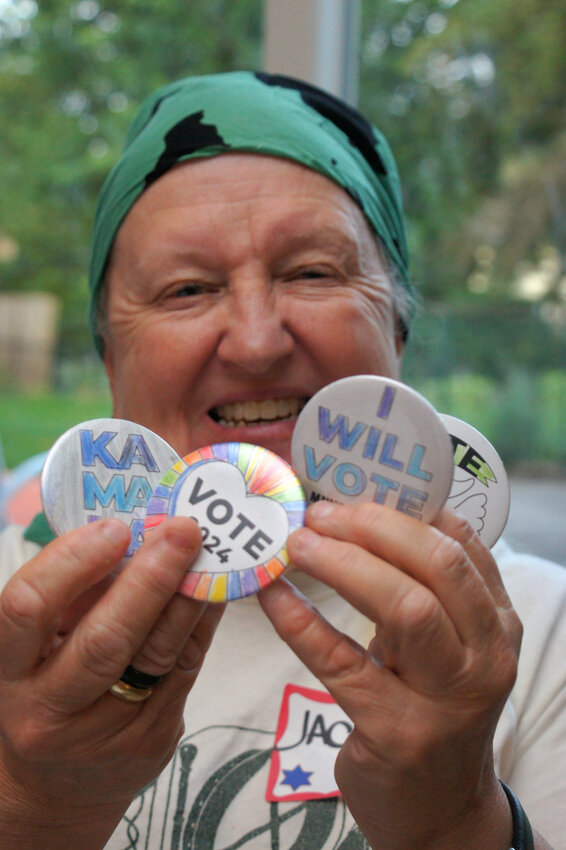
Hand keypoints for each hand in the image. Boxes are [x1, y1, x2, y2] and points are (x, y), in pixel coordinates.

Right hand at [0, 516, 222, 847]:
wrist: (55, 787)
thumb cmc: (48, 687)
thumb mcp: (42, 644)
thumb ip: (78, 596)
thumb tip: (138, 534)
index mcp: (8, 668)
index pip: (28, 607)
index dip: (72, 563)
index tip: (114, 528)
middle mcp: (46, 707)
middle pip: (103, 641)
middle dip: (150, 579)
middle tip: (184, 530)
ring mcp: (101, 733)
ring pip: (155, 657)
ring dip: (188, 598)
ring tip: (212, 554)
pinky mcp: (148, 742)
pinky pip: (184, 670)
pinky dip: (203, 623)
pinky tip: (217, 590)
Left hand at [259, 501, 522, 849]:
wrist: (440, 810)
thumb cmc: (435, 709)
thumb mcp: (449, 647)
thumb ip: (426, 590)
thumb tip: (364, 516)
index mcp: (497, 623)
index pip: (459, 545)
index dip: (402, 510)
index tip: (353, 491)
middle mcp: (486, 656)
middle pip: (436, 566)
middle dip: (372, 529)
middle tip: (319, 515)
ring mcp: (448, 698)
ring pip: (405, 608)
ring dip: (343, 565)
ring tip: (298, 544)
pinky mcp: (399, 732)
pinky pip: (343, 663)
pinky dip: (302, 623)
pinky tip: (273, 596)